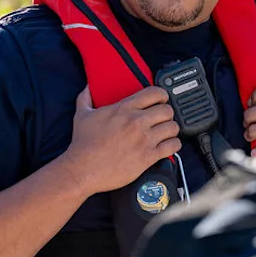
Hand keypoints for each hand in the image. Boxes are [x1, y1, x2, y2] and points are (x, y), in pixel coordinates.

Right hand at [60, 86, 180, 193]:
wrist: (83, 169)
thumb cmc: (83, 144)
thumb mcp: (82, 115)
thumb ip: (86, 98)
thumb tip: (88, 87)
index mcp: (124, 108)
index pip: (155, 93)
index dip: (162, 96)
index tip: (161, 101)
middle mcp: (137, 121)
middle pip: (167, 110)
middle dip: (167, 114)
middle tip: (162, 120)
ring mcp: (144, 139)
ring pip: (173, 127)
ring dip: (171, 130)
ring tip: (165, 133)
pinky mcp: (148, 156)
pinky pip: (173, 146)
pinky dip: (173, 145)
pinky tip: (166, 146)